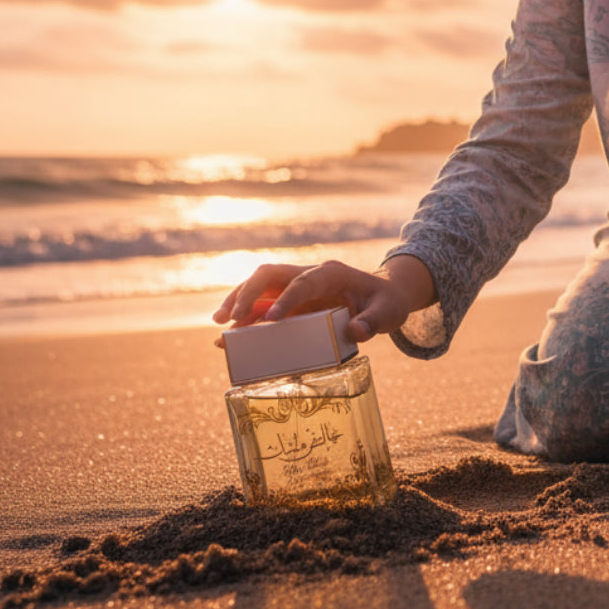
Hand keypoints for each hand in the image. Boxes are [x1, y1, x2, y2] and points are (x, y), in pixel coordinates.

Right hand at [212, 254, 436, 343]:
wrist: (384, 296)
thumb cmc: (386, 302)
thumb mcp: (389, 311)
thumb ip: (375, 321)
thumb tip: (356, 332)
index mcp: (332, 272)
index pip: (303, 281)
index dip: (286, 298)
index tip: (270, 320)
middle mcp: (309, 274)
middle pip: (270, 274)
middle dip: (247, 293)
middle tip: (228, 319)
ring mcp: (297, 286)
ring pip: (260, 285)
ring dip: (238, 302)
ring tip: (219, 327)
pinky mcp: (291, 300)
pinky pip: (262, 303)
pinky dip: (244, 316)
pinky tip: (229, 336)